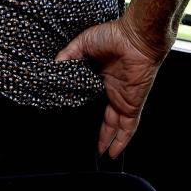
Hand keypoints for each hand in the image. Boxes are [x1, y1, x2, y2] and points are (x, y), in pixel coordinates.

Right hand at [55, 17, 167, 159]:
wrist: (135, 37)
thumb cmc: (113, 35)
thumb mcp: (84, 43)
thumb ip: (69, 54)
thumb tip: (54, 65)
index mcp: (102, 76)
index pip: (93, 98)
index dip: (86, 109)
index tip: (74, 117)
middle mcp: (113, 90)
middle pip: (106, 117)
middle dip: (99, 131)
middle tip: (87, 143)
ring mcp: (123, 99)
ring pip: (116, 126)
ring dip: (109, 141)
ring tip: (100, 155)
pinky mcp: (131, 105)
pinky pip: (128, 127)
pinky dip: (121, 140)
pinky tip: (114, 152)